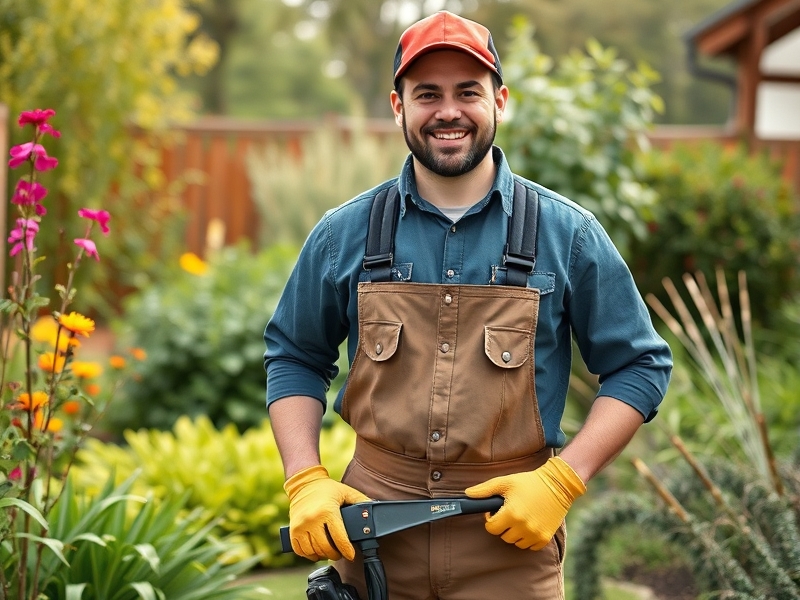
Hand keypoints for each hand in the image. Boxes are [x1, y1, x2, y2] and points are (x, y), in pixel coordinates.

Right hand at [284, 465, 370, 561]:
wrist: (304, 484)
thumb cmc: (327, 489)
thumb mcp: (346, 492)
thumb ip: (361, 501)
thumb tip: (375, 509)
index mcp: (327, 511)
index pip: (339, 538)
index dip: (347, 551)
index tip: (351, 555)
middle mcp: (312, 520)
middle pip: (326, 548)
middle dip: (336, 554)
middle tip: (341, 552)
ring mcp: (300, 526)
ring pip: (313, 552)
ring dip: (323, 555)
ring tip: (329, 551)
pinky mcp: (292, 530)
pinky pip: (300, 551)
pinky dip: (309, 554)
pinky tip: (316, 550)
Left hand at [465, 456, 585, 550]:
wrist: (557, 485)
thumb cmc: (529, 482)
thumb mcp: (505, 482)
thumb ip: (485, 489)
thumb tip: (467, 494)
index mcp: (511, 513)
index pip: (491, 528)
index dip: (491, 520)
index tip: (496, 512)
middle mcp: (523, 526)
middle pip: (503, 537)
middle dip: (503, 526)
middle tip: (509, 513)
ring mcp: (535, 533)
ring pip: (516, 542)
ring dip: (515, 533)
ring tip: (520, 518)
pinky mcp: (545, 538)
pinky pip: (530, 546)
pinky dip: (528, 538)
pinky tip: (530, 524)